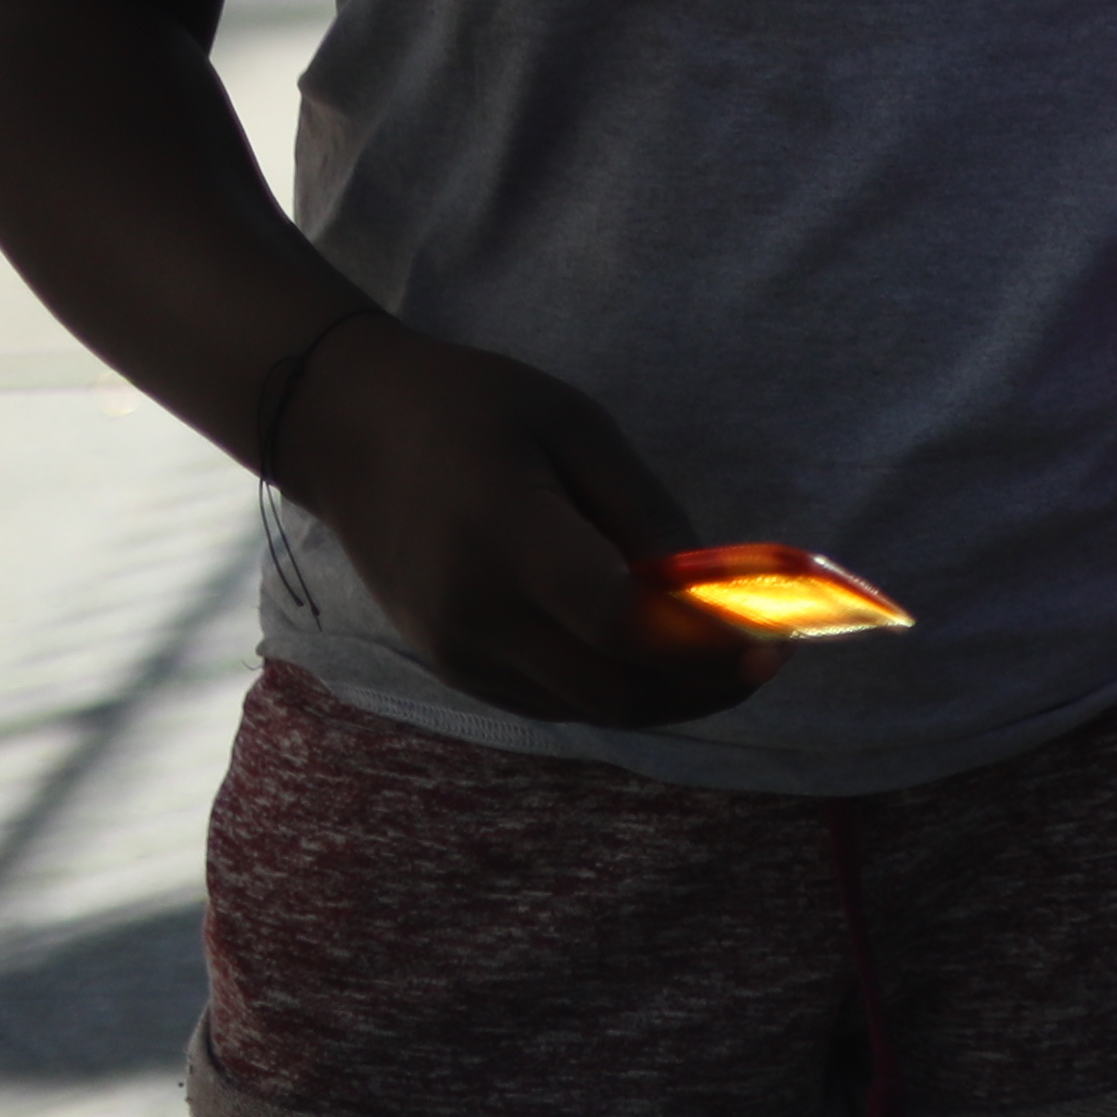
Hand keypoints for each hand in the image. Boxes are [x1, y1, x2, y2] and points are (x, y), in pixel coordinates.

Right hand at [274, 321, 784, 725]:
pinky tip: (651, 658)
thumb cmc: (472, 407)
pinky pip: (549, 701)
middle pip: (613, 691)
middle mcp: (477, 616)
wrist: (346, 429)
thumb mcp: (575, 427)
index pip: (621, 627)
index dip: (703, 648)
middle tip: (762, 663)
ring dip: (662, 698)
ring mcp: (456, 652)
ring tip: (721, 661)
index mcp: (509, 542)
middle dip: (701, 690)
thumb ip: (644, 513)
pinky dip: (610, 690)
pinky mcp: (450, 666)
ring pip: (585, 709)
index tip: (769, 645)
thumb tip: (712, 587)